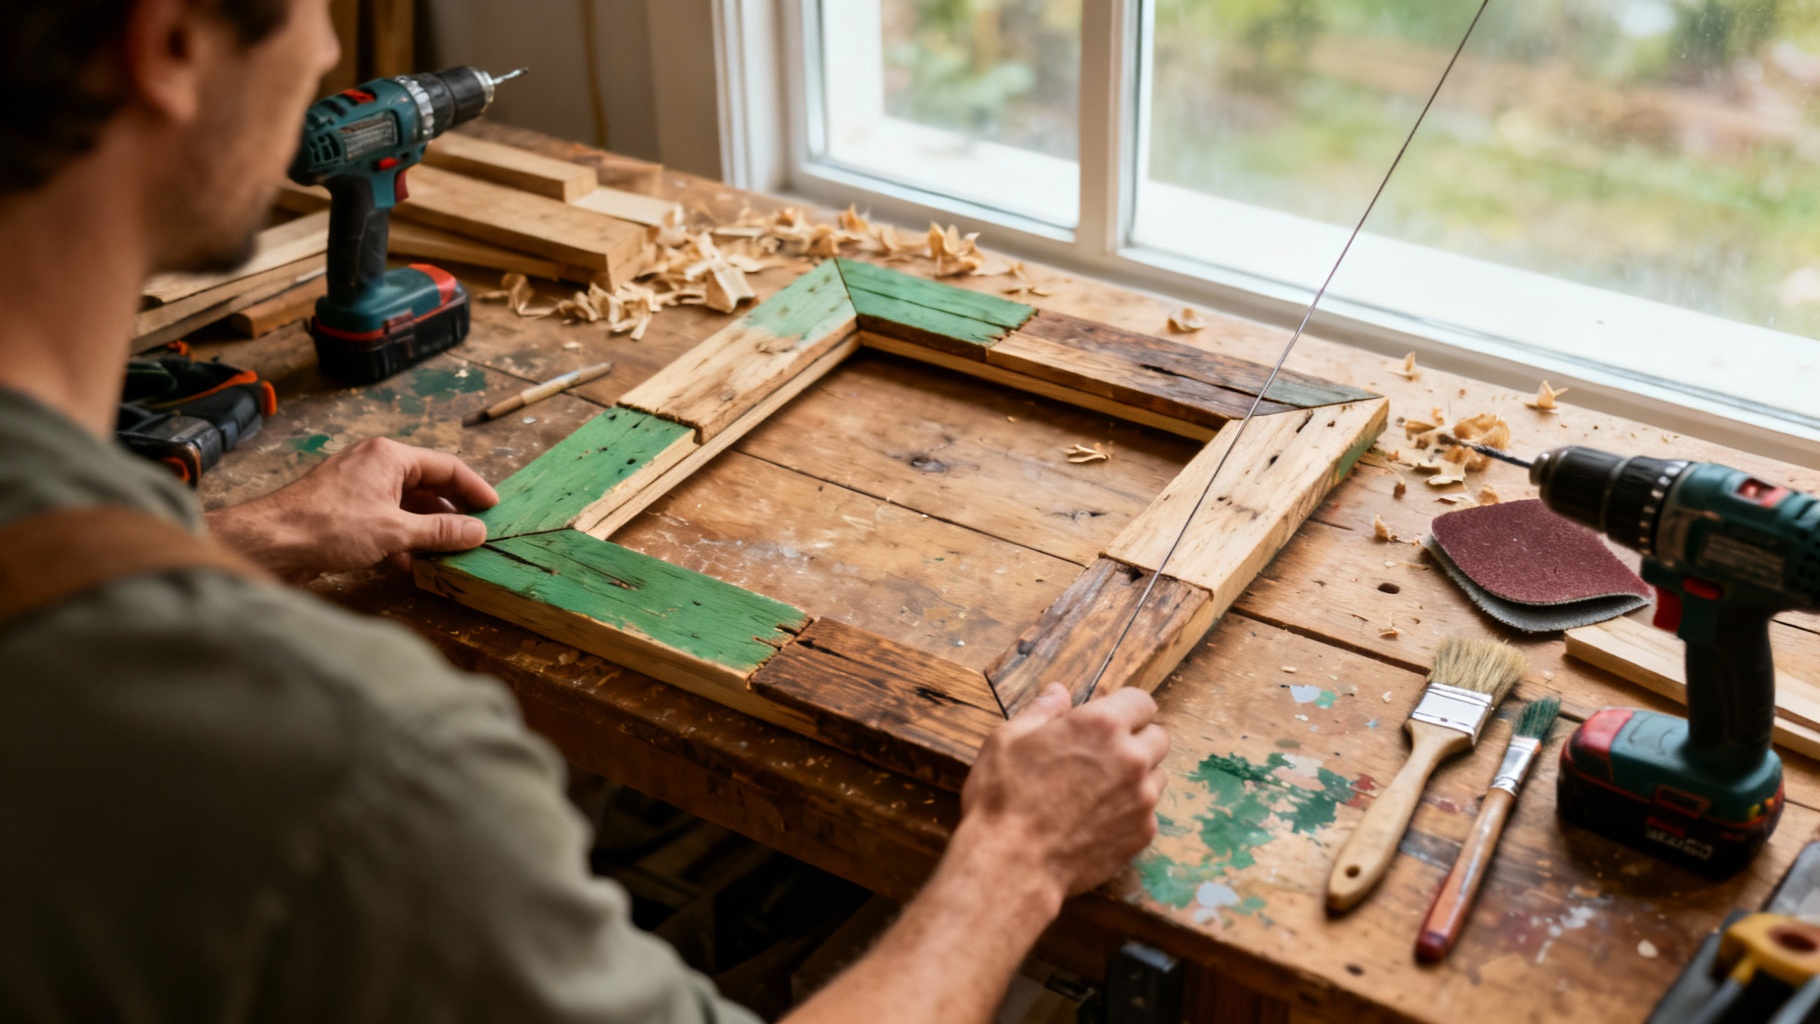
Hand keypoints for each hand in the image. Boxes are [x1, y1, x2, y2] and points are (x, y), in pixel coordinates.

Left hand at [206, 437, 497, 582]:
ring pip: (406, 506)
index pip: (445, 467)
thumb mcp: (396, 531)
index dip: (473, 488)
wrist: (271, 543)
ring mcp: (357, 488)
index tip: (495, 509)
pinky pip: (385, 520)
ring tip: (449, 553)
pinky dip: (402, 539)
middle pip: (427, 486)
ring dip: (426, 530)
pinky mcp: (344, 512)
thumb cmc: (331, 526)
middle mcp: (375, 465)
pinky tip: (411, 564)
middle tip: (476, 534)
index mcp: (390, 456)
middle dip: (451, 512)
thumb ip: (441, 530)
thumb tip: (478, 532)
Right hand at [954, 684, 1168, 904]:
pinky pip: (1148, 813)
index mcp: (1101, 725)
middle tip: (1104, 754)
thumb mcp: (1008, 739)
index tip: (1111, 718)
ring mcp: (1141, 799)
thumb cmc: (1004, 798)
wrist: (1012, 864)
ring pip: (1157, 776)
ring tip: (1099, 788)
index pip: (1142, 701)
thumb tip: (1060, 692)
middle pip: (1158, 737)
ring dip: (1138, 776)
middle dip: (1137, 739)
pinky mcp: (1142, 834)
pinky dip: (1130, 811)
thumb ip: (1042, 710)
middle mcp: (1132, 759)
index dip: (1125, 707)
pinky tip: (1097, 818)